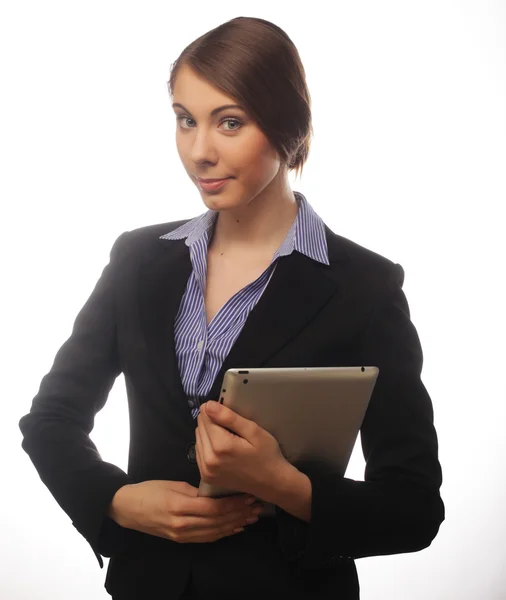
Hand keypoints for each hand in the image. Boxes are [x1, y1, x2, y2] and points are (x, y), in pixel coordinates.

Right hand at [108, 480, 263, 542]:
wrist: (127, 508)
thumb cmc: (150, 490)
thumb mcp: (174, 484)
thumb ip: (196, 490)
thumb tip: (217, 491)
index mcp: (181, 507)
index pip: (215, 508)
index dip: (235, 504)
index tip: (249, 496)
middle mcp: (183, 525)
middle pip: (218, 522)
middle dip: (240, 514)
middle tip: (257, 507)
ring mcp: (182, 535)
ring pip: (215, 532)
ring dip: (235, 525)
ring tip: (251, 517)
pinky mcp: (181, 540)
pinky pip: (206, 538)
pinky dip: (223, 534)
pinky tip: (235, 528)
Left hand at [195, 400, 288, 498]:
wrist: (271, 483)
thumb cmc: (267, 455)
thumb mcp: (254, 431)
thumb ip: (229, 418)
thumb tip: (208, 406)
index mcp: (221, 447)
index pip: (205, 416)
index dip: (216, 410)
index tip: (229, 414)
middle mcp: (209, 460)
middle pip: (200, 427)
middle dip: (212, 422)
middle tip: (233, 428)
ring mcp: (206, 471)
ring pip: (198, 438)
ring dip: (209, 434)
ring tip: (229, 438)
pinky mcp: (206, 476)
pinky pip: (199, 452)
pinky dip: (208, 446)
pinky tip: (223, 448)